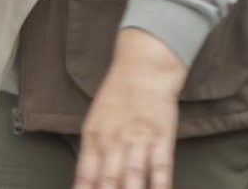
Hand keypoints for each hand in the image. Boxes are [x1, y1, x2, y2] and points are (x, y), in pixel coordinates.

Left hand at [74, 29, 186, 188]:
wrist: (142, 70)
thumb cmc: (117, 98)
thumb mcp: (95, 122)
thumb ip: (92, 152)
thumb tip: (87, 182)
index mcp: (93, 138)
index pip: (85, 174)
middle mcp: (113, 141)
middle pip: (108, 180)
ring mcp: (138, 141)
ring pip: (133, 177)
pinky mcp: (161, 138)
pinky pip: (161, 168)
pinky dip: (159, 186)